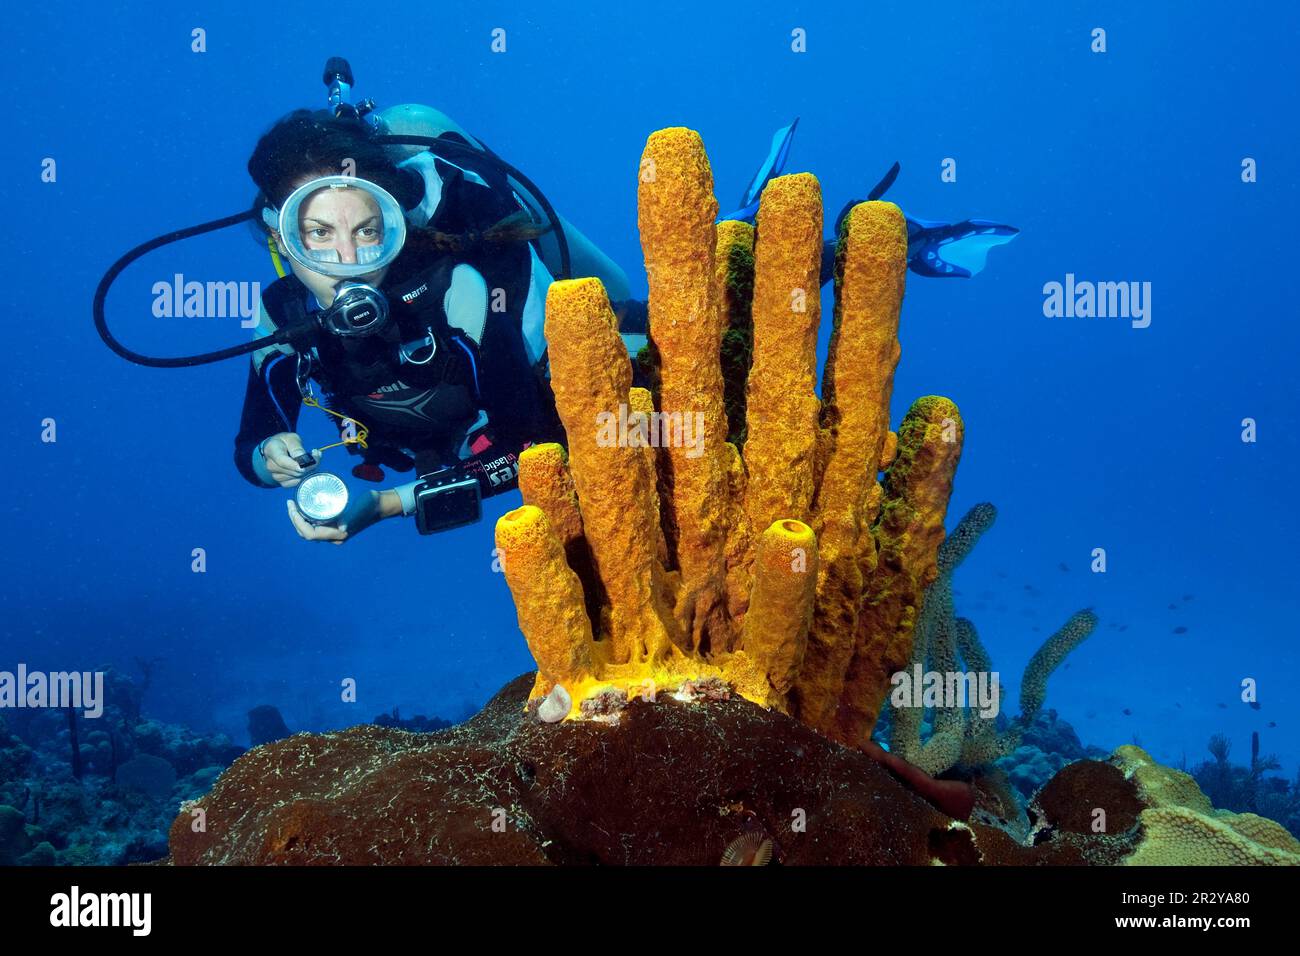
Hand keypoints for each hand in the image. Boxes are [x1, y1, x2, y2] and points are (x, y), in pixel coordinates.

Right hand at [260, 433, 315, 487]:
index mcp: (272, 451)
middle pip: (293, 471)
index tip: (306, 465)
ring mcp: (275, 475)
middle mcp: (271, 465)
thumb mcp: (291, 438)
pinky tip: (305, 467)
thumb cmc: (285, 442)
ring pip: (298, 477)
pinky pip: (297, 482)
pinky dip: (304, 476)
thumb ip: (297, 448)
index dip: (295, 465)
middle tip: (317, 454)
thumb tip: (305, 460)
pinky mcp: (282, 482)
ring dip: (308, 470)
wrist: (276, 449)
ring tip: (310, 459)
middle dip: (309, 465)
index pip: (282, 461)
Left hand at [285, 489, 400, 544]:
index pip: (310, 533)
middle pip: (307, 533)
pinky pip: (315, 526)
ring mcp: (334, 533)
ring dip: (299, 520)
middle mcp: (335, 537)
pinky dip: (306, 519)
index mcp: (338, 535)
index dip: (297, 522)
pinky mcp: (335, 526)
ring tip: (294, 505)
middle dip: (295, 520)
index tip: (292, 506)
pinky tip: (304, 508)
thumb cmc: (370, 506)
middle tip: (290, 503)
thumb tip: (343, 527)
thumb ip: (351, 517)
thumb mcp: (360, 509)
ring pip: (310, 530)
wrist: (381, 505)